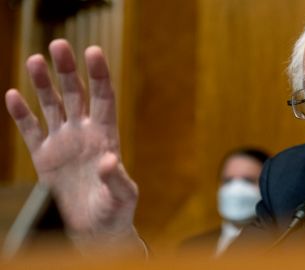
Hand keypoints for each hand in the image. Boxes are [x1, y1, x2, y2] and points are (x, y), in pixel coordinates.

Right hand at [5, 39, 139, 250]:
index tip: (92, 51)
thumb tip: (109, 160)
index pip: (103, 98)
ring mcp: (63, 142)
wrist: (94, 229)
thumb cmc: (114, 212)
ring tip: (35, 60)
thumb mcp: (121, 196)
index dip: (99, 74)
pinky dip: (21, 114)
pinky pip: (31, 129)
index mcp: (106, 136)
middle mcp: (84, 132)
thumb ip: (116, 179)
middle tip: (58, 45)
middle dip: (68, 70)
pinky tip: (12, 95)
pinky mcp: (44, 156)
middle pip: (76, 93)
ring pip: (52, 105)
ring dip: (44, 84)